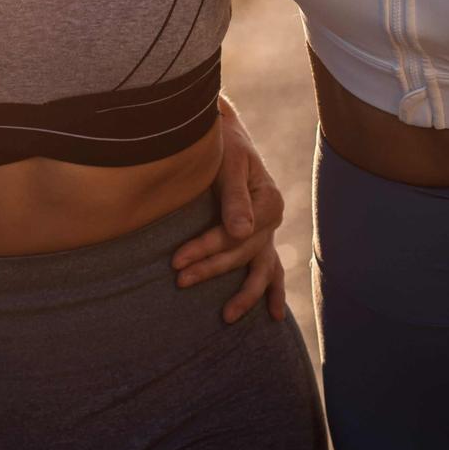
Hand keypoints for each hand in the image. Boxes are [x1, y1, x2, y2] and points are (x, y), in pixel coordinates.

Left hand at [169, 99, 288, 323]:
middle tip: (179, 280)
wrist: (225, 132)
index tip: (175, 261)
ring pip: (259, 268)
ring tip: (226, 317)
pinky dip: (272, 290)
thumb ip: (235, 197)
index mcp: (268, 201)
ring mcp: (268, 230)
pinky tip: (273, 316)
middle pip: (241, 252)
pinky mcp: (260, 235)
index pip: (234, 235)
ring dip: (244, 294)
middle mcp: (272, 219)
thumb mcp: (229, 162)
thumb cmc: (223, 143)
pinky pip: (271, 268)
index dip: (205, 249)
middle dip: (209, 268)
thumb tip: (242, 232)